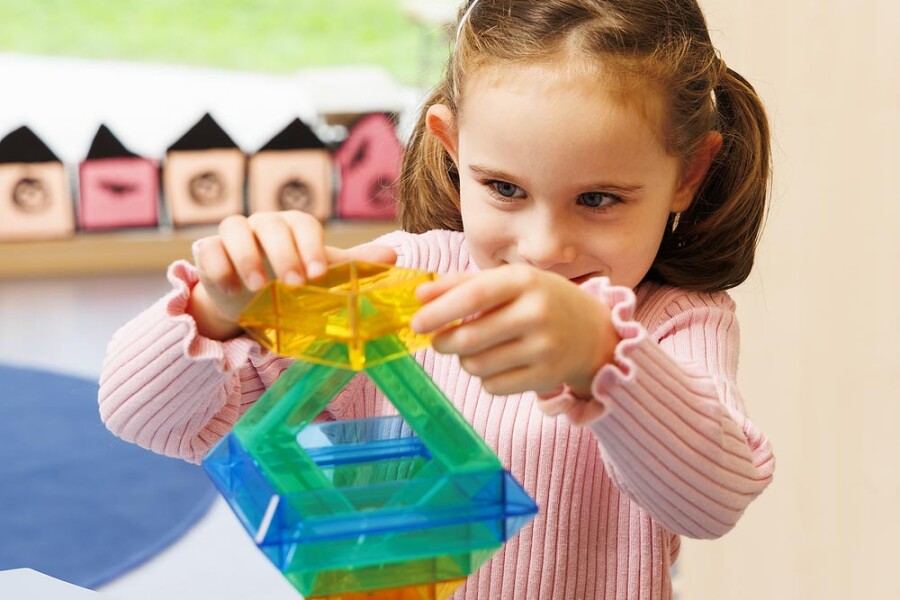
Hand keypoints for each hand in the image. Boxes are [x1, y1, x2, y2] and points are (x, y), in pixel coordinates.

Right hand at [189, 211, 396, 339]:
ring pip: (234, 227)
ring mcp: (233, 233)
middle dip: (284, 254)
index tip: (319, 274)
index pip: (303, 224)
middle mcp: (262, 223)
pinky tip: (231, 289)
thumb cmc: (290, 280)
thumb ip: (353, 264)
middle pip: (271, 224)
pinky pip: (208, 250)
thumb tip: (393, 256)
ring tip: (260, 287)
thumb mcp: (321, 274)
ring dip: (247, 257)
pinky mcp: (208, 250)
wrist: (249, 298)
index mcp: (293, 225)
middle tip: (294, 284)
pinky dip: (219, 267)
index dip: (312, 247)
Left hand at [411, 264, 618, 397]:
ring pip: (478, 366)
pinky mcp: (548, 377)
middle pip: (469, 338)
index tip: (417, 322)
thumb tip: (419, 295)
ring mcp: (545, 347)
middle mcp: (537, 313)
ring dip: (465, 361)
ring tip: (474, 350)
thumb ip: (462, 284)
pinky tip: (498, 364)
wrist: (592, 332)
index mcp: (524, 281)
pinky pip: (494, 386)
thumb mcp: (509, 282)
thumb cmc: (539, 301)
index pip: (473, 296)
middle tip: (439, 341)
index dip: (439, 311)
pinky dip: (486, 378)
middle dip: (443, 342)